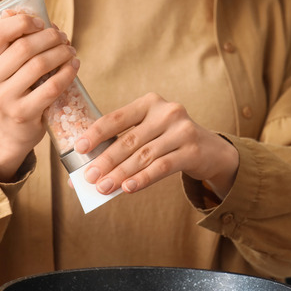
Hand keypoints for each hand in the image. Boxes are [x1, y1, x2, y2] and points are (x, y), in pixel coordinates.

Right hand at [0, 14, 78, 181]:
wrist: (6, 132)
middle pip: (24, 48)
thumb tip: (32, 14)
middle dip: (49, 37)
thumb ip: (9, 44)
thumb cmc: (7, 91)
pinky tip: (74, 65)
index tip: (41, 23)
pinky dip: (67, 73)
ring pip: (40, 65)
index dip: (23, 23)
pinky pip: (52, 87)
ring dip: (61, 53)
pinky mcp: (24, 113)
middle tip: (62, 37)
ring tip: (69, 49)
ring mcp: (4, 99)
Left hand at [73, 93, 238, 198]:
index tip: (79, 148)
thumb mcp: (149, 134)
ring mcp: (182, 130)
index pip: (117, 117)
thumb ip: (122, 146)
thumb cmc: (170, 142)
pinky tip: (127, 188)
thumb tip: (88, 173)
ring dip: (121, 174)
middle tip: (89, 177)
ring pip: (144, 156)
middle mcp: (167, 112)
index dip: (96, 133)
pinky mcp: (192, 150)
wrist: (211, 150)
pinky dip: (143, 179)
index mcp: (149, 102)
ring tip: (104, 187)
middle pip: (129, 140)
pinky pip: (162, 167)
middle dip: (106, 160)